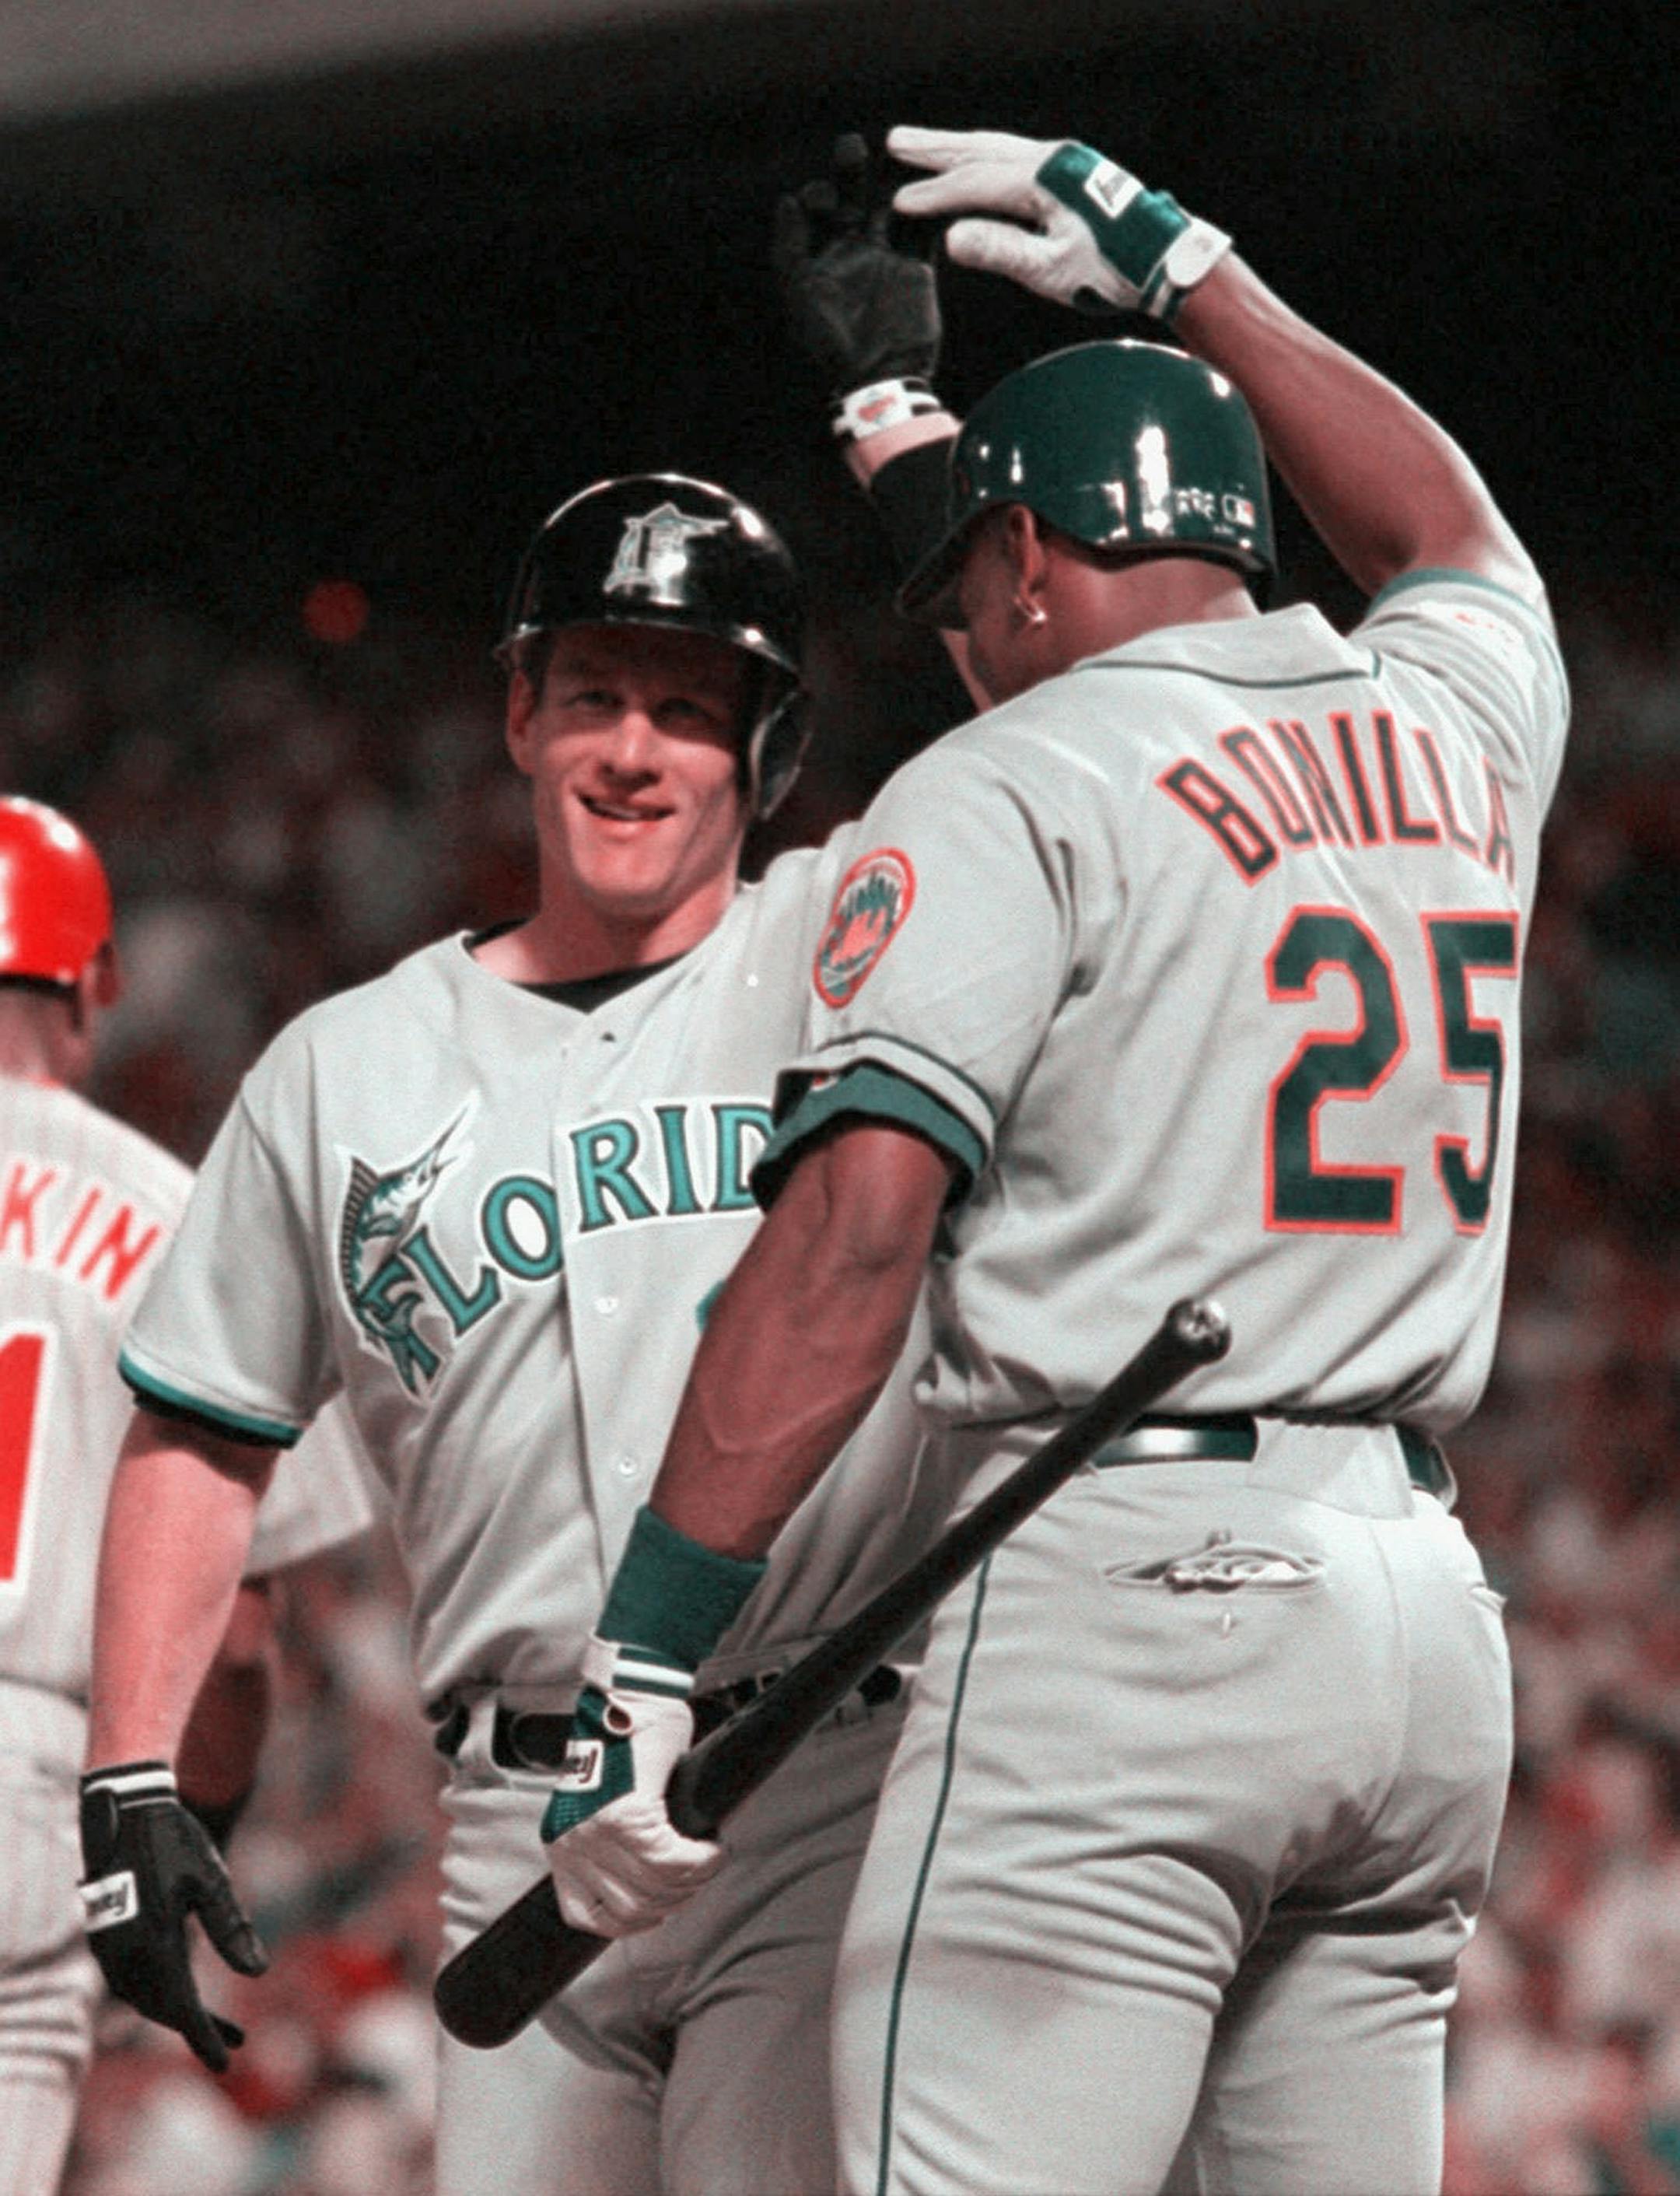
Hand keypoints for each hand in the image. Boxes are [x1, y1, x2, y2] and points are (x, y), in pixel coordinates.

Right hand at [79, 1761, 267, 2072]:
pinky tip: (180, 1991)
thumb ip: (231, 1929)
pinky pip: (131, 1981)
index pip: (182, 2008)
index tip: (226, 2062)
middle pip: (163, 2009)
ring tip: (214, 2022)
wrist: (127, 1811)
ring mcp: (110, 1948)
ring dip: (176, 2010)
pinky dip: (157, 1992)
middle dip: (196, 2027)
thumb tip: (258, 1973)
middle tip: (234, 2040)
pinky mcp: (105, 1939)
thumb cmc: (176, 1840)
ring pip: (145, 1997)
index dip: (204, 2038)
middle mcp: (127, 1955)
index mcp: (156, 1943)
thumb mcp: (213, 1881)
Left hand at [541, 1656, 722, 1937]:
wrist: (630, 1692)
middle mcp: (572, 1842)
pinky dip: (701, 1860)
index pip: (585, 1914)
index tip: (660, 1908)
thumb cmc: (625, 1737)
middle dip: (674, 1899)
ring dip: (693, 1879)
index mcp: (560, 1842)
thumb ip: (616, 1841)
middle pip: (631, 1909)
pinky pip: (672, 1860)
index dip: (630, 1922)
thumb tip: (656, 1882)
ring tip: (709, 1857)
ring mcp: (596, 1831)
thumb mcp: (603, 1800)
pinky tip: (713, 1846)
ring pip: (655, 1888)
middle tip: (698, 1874)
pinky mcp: (627, 1813)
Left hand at [773, 132, 941, 393]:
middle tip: (852, 145)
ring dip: (896, 177)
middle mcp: (857, 248)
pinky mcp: (919, 265)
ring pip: (894, 203)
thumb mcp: (800, 293)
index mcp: (824, 253)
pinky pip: (927, 228)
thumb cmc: (830, 340)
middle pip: (856, 194)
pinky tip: (935, 180)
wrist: (877, 375)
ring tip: (897, 151)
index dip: (818, 194)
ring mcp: (890, 255)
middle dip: (852, 169)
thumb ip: (789, 246)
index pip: (820, 207)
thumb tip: (786, 199)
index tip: (822, 201)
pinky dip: (933, 205)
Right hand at [887, 126, 1230, 319]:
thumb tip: (952, 237)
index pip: (976, 183)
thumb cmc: (1113, 269)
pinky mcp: (1071, 172)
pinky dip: (984, 156)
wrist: (1164, 260)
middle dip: (936, 149)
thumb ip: (1002, 251)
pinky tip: (973, 162)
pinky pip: (1014, 157)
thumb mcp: (1053, 270)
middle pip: (981, 150)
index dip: (935, 194)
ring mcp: (1064, 162)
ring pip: (997, 147)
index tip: (900, 203)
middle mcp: (1053, 159)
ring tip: (921, 145)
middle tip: (895, 142)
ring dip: (957, 146)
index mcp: (1045, 180)